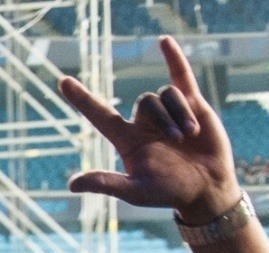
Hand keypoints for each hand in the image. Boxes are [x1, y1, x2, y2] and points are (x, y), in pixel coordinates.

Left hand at [59, 36, 239, 225]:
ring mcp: (167, 112)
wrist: (206, 188)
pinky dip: (173, 58)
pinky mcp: (192, 104)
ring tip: (191, 136)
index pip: (98, 114)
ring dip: (179, 113)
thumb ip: (106, 184)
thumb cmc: (168, 193)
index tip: (62, 81)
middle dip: (163, 119)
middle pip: (144, 101)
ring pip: (165, 94)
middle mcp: (143, 123)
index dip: (81, 99)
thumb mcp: (135, 191)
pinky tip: (163, 42)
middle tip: (178, 142)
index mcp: (126, 139)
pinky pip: (180, 76)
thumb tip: (71, 184)